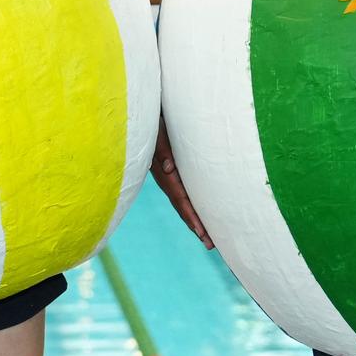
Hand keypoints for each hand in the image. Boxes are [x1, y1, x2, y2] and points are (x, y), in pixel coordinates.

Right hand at [153, 116, 211, 248]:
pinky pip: (180, 188)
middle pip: (182, 205)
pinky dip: (188, 202)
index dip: (192, 217)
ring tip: (206, 236)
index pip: (181, 199)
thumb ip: (162, 150)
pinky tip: (196, 211)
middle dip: (195, 225)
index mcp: (164, 172)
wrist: (144, 111)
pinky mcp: (169, 166)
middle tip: (211, 245)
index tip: (202, 233)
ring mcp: (166, 173)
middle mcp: (165, 176)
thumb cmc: (152, 120)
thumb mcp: (157, 133)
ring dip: (193, 218)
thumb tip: (169, 169)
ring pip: (181, 199)